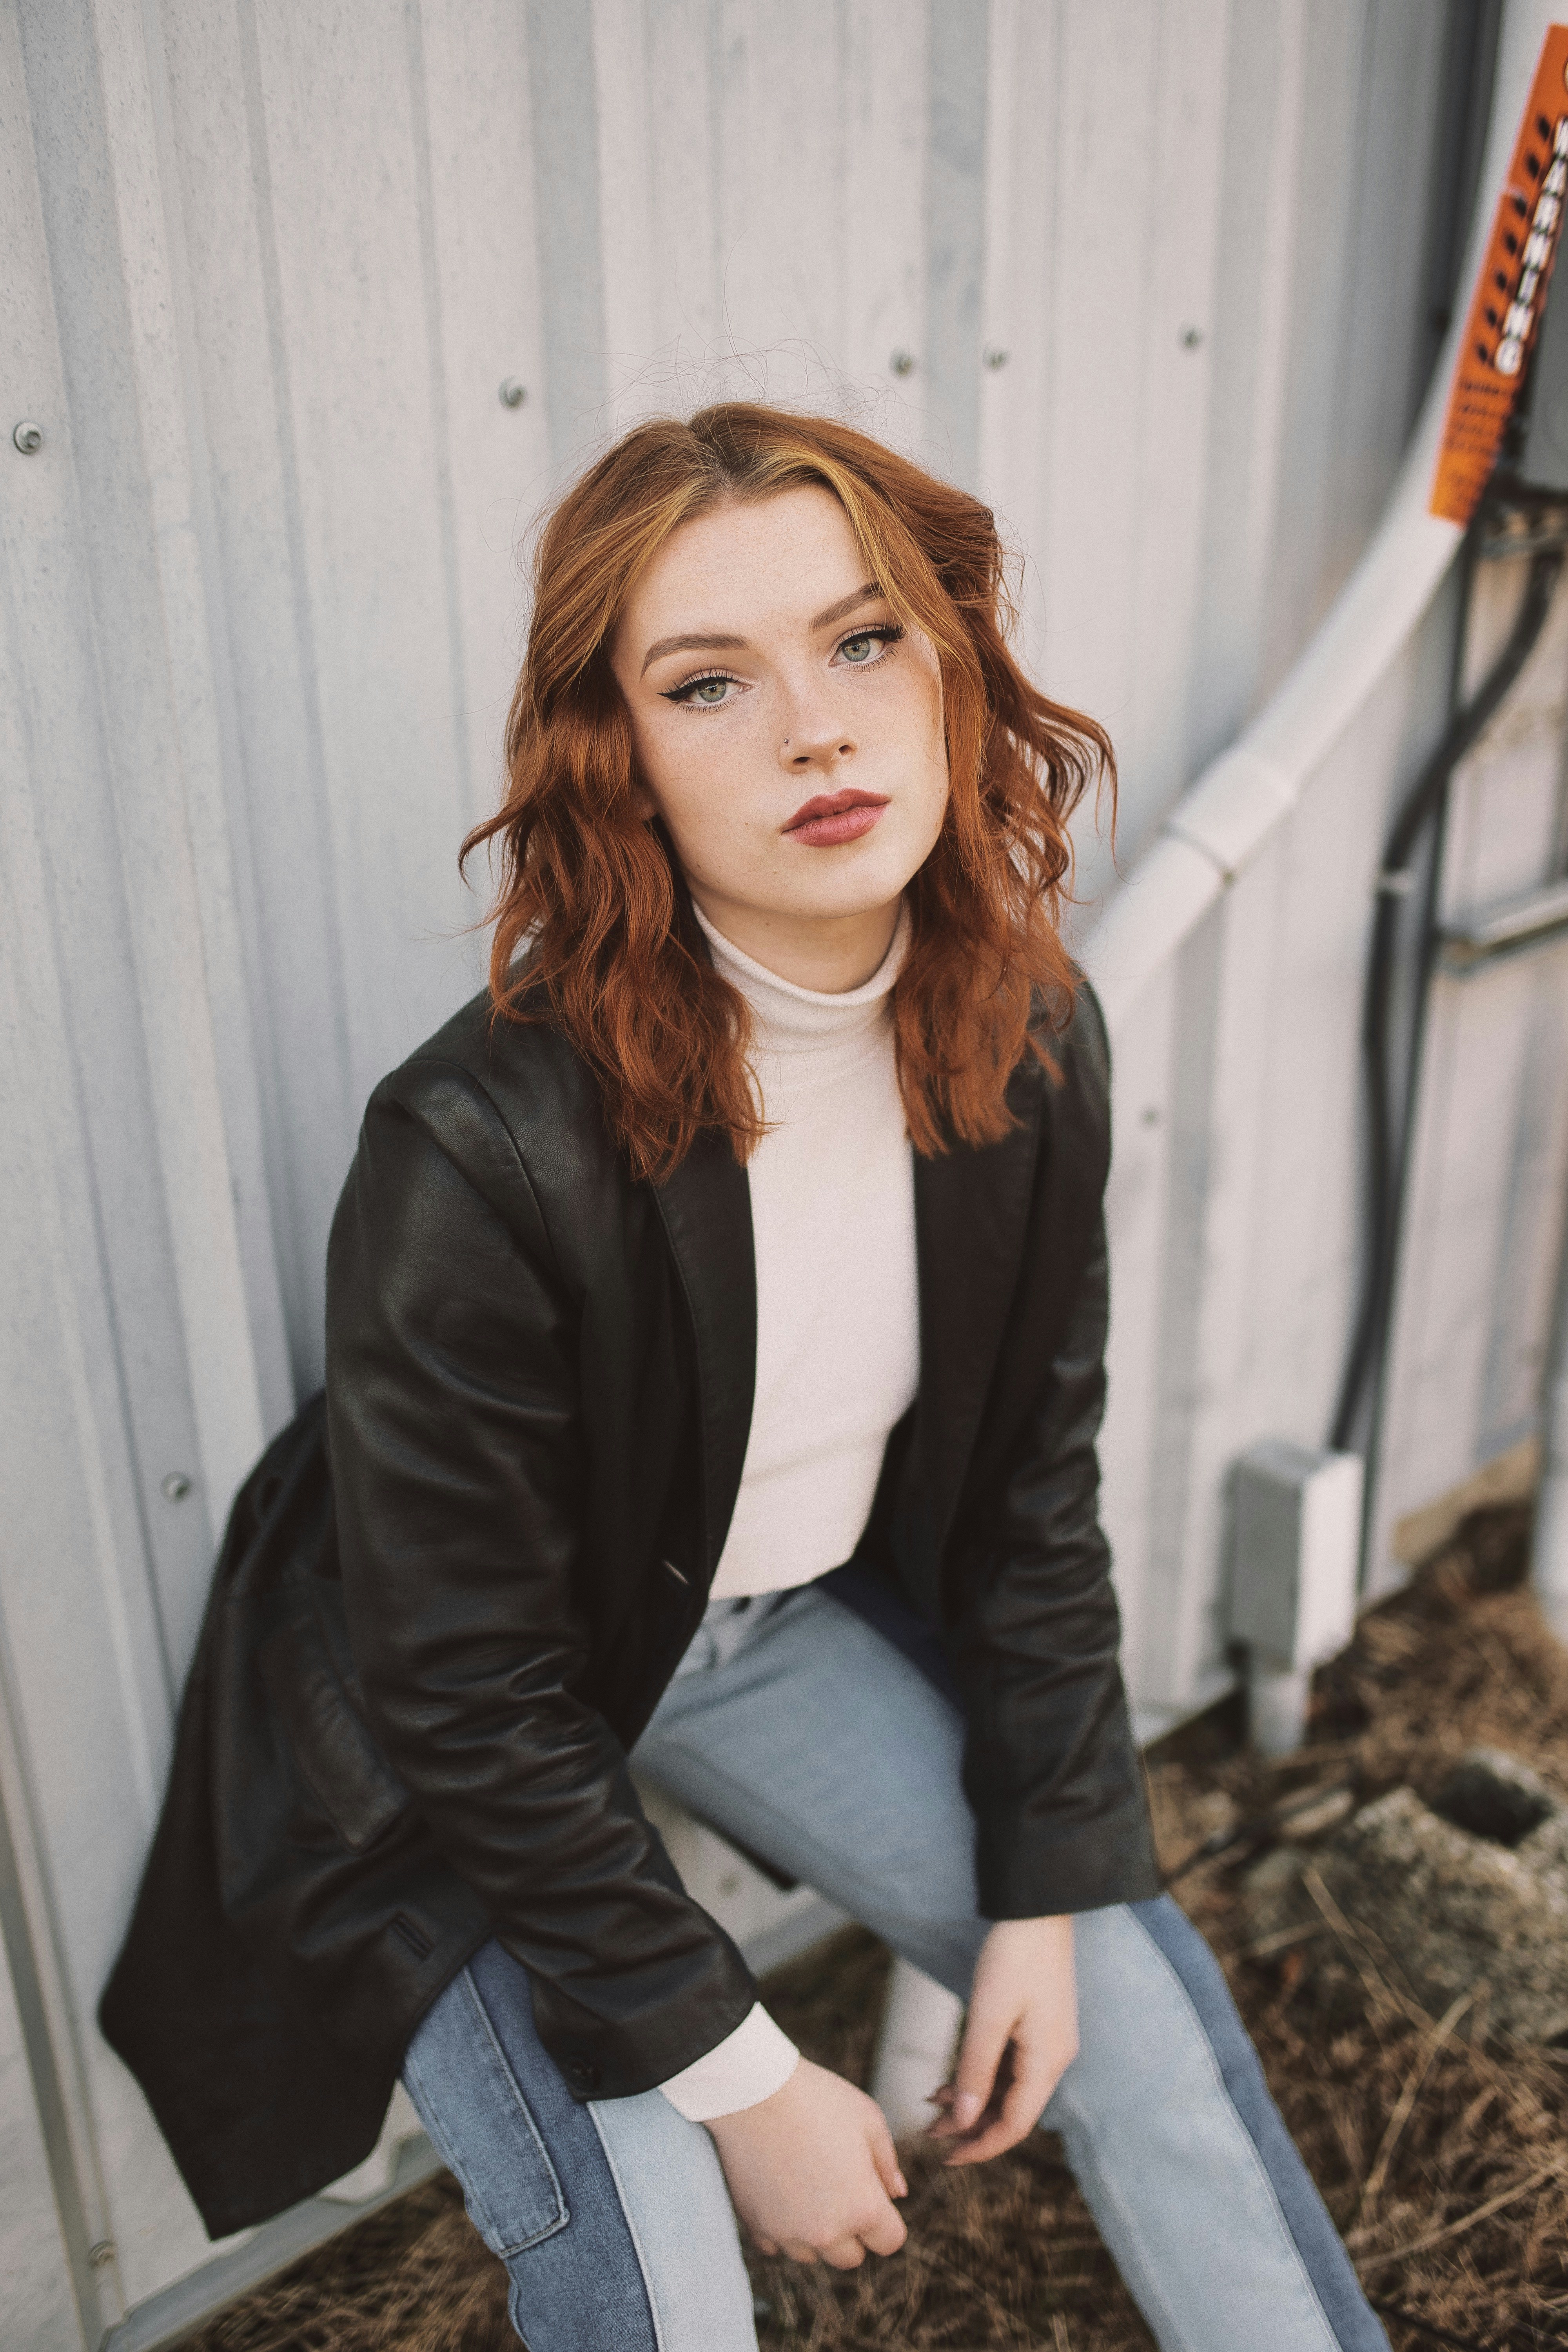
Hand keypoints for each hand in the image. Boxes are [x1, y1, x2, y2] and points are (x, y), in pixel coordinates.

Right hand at [705, 2057, 908, 2267]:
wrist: (753, 2090)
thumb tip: (897, 2194)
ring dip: (816, 2231)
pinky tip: (779, 2189)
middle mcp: (827, 2233)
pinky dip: (781, 2226)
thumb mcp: (868, 2118)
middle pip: (851, 2256)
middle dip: (851, 2228)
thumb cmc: (817, 2098)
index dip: (886, 2217)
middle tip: (836, 2182)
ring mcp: (788, 2234)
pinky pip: (777, 2245)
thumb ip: (888, 2163)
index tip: (871, 2190)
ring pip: (813, 2254)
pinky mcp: (757, 2228)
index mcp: (864, 2207)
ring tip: (805, 2181)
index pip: (890, 2241)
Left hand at [927, 1915, 1077, 2165]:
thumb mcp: (988, 2013)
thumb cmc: (1014, 1955)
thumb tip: (961, 2120)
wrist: (1038, 1908)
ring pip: (1009, 2090)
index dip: (980, 2147)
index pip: (1015, 2124)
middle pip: (1012, 2111)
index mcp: (1048, 2061)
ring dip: (972, 2101)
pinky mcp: (1039, 2026)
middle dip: (970, 2126)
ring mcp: (1049, 2042)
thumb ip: (975, 2069)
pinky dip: (981, 2076)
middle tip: (928, 2131)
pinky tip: (950, 2079)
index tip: (945, 2159)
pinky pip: (1011, 2066)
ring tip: (930, 2104)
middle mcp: (1055, 2058)